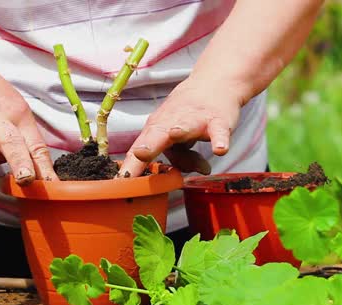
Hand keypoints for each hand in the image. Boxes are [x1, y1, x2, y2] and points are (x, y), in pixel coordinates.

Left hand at [119, 78, 241, 176]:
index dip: (130, 166)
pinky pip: (218, 131)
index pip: (138, 150)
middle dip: (147, 145)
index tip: (121, 182)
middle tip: (139, 154)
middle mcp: (170, 123)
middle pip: (156, 135)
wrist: (214, 84)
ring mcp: (194, 120)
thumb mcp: (178, 139)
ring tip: (174, 135)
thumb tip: (185, 173)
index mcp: (155, 130)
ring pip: (185, 126)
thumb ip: (181, 158)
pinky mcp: (217, 120)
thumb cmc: (188, 115)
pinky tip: (220, 149)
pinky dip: (219, 139)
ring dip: (179, 131)